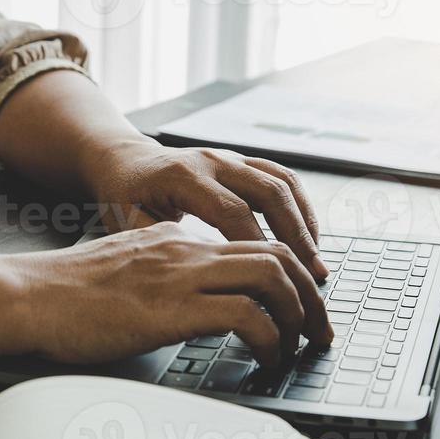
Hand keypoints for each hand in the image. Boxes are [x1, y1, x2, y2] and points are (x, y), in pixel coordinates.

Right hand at [9, 222, 334, 366]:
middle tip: (320, 331)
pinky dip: (270, 340)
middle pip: (278, 255)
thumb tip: (186, 300)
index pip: (252, 244)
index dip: (288, 275)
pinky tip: (266, 360)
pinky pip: (247, 317)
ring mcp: (182, 276)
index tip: (300, 305)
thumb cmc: (62, 295)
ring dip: (300, 316)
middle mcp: (187, 249)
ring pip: (272, 278)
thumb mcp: (120, 270)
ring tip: (300, 347)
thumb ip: (157, 274)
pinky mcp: (173, 309)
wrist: (26, 296)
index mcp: (175, 239)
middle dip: (311, 294)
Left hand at [84, 139, 329, 280]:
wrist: (123, 159)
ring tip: (317, 260)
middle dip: (296, 236)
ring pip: (283, 182)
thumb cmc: (123, 196)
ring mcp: (230, 157)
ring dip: (305, 222)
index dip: (257, 246)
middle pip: (269, 193)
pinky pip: (282, 177)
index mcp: (182, 176)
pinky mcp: (241, 161)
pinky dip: (301, 207)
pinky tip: (309, 237)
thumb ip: (160, 247)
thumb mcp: (126, 223)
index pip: (232, 212)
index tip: (274, 281)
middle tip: (312, 274)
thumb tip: (195, 280)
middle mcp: (212, 160)